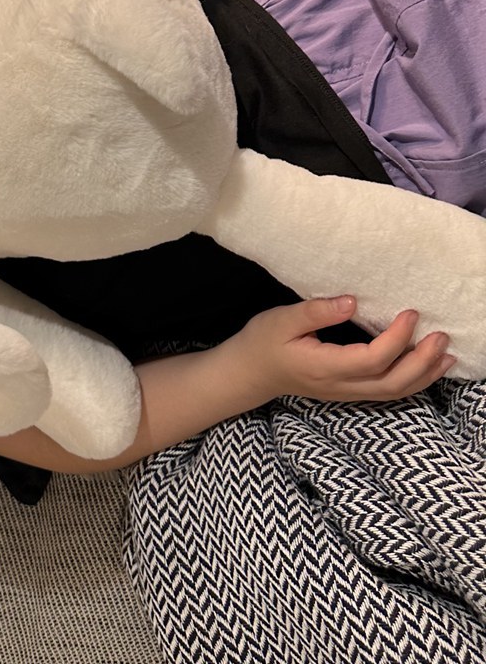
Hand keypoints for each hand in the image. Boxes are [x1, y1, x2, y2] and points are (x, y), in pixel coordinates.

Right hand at [231, 296, 455, 405]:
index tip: (410, 313)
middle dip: (422, 361)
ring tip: (446, 354)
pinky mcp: (349, 392)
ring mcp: (346, 393)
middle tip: (441, 335)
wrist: (249, 373)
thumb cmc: (262, 342)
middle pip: (392, 383)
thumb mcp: (281, 320)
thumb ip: (316, 311)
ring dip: (424, 375)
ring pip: (394, 392)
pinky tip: (426, 367)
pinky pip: (388, 392)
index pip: (372, 359)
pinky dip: (413, 381)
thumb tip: (352, 302)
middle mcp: (340, 386)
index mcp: (324, 367)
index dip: (397, 338)